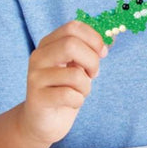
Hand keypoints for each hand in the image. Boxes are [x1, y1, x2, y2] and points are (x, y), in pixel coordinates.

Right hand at [24, 21, 107, 147]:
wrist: (45, 120)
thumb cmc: (66, 88)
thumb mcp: (78, 65)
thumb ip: (90, 51)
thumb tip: (111, 40)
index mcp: (48, 44)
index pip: (73, 27)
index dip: (94, 38)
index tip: (102, 53)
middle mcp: (38, 57)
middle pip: (71, 45)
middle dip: (92, 61)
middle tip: (93, 74)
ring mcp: (35, 77)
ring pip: (75, 74)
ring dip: (86, 86)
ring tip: (79, 91)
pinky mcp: (36, 98)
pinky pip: (69, 95)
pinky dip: (78, 100)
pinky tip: (71, 103)